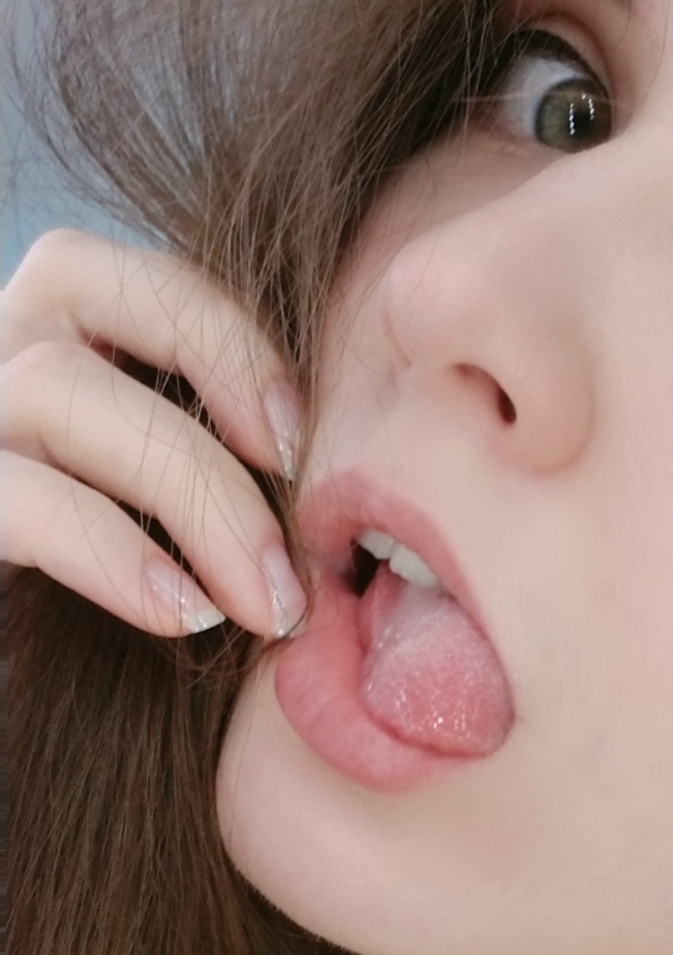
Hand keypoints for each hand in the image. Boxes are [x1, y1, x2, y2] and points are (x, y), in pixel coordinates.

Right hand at [2, 229, 306, 637]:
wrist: (23, 676)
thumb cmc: (128, 573)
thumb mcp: (187, 498)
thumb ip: (241, 451)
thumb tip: (356, 475)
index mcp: (72, 322)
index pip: (157, 278)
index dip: (237, 345)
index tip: (304, 445)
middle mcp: (5, 343)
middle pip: (106, 324)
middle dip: (221, 448)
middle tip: (293, 572)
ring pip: (56, 388)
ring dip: (187, 503)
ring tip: (258, 605)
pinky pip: (24, 498)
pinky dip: (113, 555)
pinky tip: (183, 614)